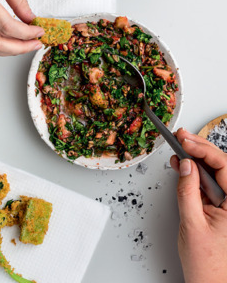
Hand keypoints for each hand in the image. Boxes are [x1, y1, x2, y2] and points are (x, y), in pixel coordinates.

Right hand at [170, 128, 226, 282]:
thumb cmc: (208, 264)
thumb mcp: (192, 224)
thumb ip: (187, 191)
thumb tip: (185, 165)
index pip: (225, 167)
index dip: (204, 149)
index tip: (185, 140)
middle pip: (221, 166)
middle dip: (200, 148)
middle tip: (181, 136)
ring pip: (214, 173)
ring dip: (195, 158)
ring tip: (178, 146)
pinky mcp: (219, 207)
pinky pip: (207, 184)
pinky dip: (193, 173)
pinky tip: (182, 164)